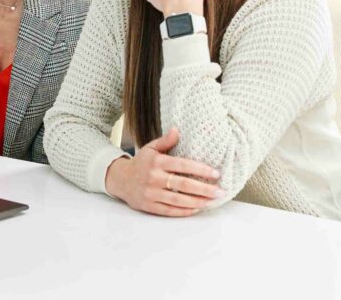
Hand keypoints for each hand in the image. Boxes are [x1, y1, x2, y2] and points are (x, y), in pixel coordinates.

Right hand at [105, 127, 222, 216]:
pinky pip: (170, 211)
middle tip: (220, 191)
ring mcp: (152, 194)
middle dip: (204, 189)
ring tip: (212, 201)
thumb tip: (177, 130)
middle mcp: (154, 178)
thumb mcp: (150, 148)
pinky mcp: (150, 206)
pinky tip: (197, 208)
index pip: (183, 166)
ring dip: (198, 202)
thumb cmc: (140, 163)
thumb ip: (165, 141)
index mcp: (157, 162)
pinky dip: (185, 211)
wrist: (120, 180)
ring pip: (179, 200)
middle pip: (184, 185)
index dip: (200, 170)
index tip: (215, 173)